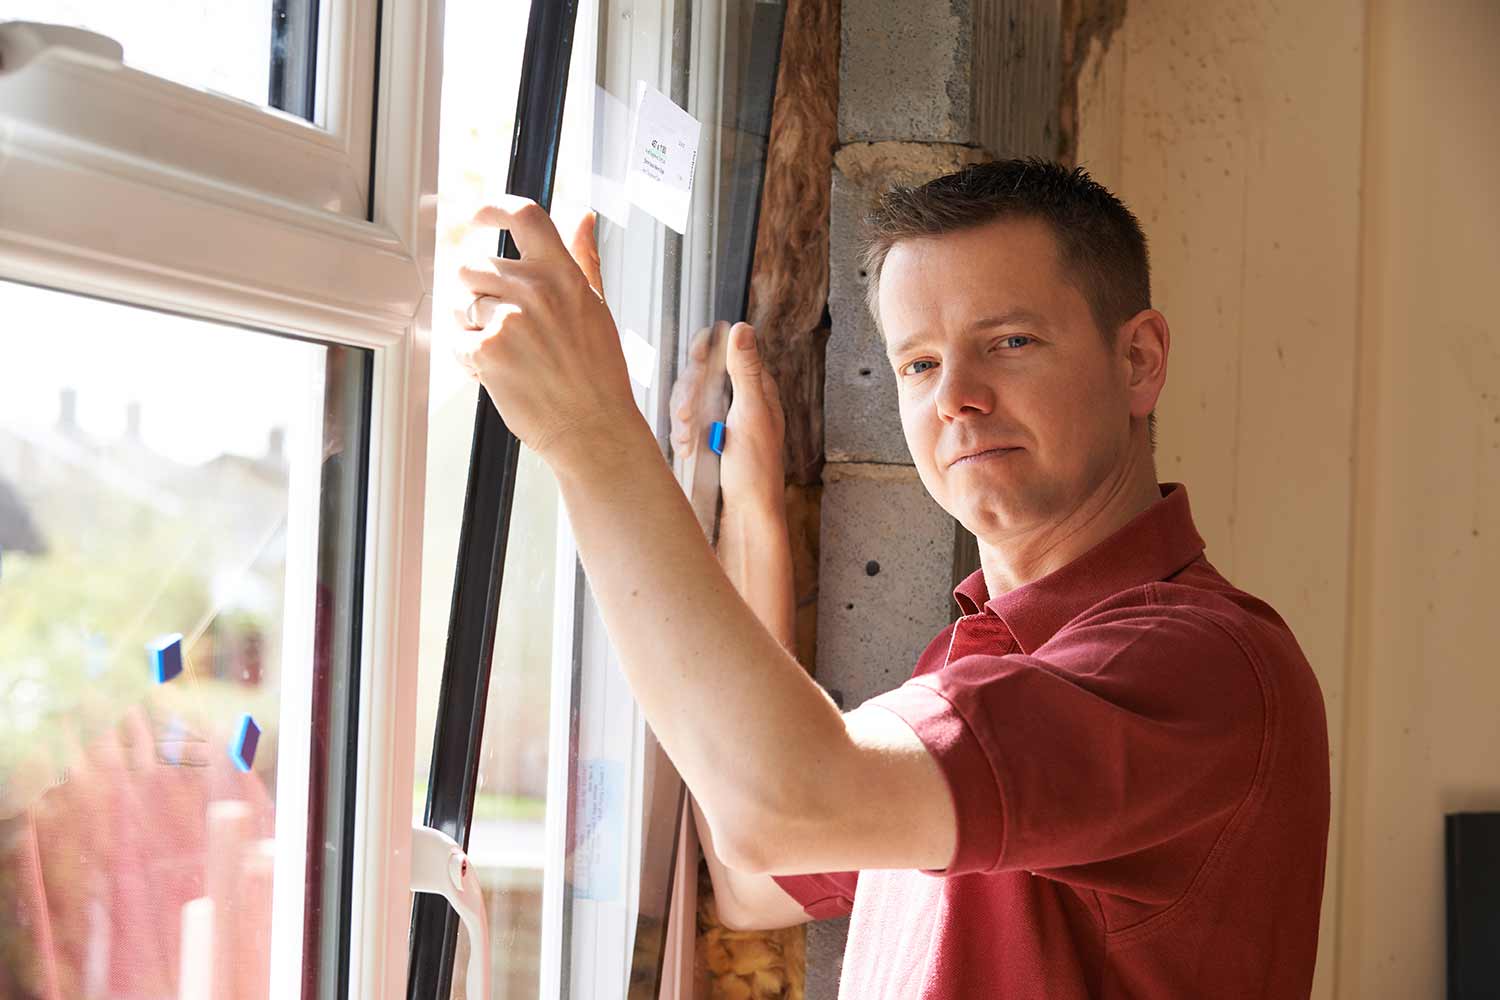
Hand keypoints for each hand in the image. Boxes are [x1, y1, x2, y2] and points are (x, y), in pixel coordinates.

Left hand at [453, 196, 641, 465]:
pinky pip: (456, 340)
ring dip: (472, 326)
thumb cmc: (598, 374)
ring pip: (460, 304)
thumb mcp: (596, 306)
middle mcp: (535, 290)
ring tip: (506, 352)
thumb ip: (583, 257)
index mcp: (563, 274)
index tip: (479, 218)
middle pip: (472, 266)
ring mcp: (509, 319)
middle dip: (476, 294)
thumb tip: (583, 217)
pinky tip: (499, 372)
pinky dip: (469, 358)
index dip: (493, 209)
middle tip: (499, 324)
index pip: (524, 216)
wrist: (594, 427)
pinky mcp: (486, 351)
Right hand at [670, 321, 785, 513]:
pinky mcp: (706, 438)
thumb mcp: (751, 415)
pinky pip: (684, 423)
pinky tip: (685, 450)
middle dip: (688, 394)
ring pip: (688, 398)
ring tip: (686, 440)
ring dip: (682, 417)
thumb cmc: (756, 470)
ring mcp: (721, 419)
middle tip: (687, 416)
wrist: (745, 516)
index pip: (727, 351)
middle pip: (700, 374)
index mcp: (756, 388)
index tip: (695, 358)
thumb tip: (741, 328)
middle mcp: (739, 399)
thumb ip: (745, 371)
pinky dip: (681, 434)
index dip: (706, 350)